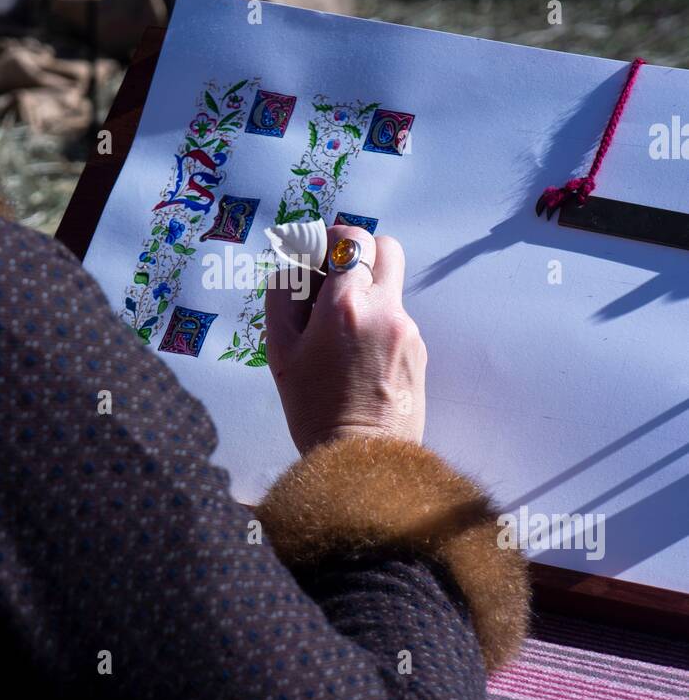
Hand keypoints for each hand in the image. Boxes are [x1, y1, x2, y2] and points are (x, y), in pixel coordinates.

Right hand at [266, 225, 426, 454]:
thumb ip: (282, 297)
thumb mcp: (280, 352)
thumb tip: (293, 267)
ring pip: (390, 287)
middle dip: (360, 255)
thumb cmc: (313, 408)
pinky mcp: (420, 351)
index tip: (316, 258)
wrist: (361, 460)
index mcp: (346, 305)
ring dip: (366, 294)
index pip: (351, 238)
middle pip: (385, 248)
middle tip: (334, 281)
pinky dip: (378, 325)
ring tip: (339, 335)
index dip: (331, 240)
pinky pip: (397, 319)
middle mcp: (385, 309)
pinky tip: (358, 359)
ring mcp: (409, 330)